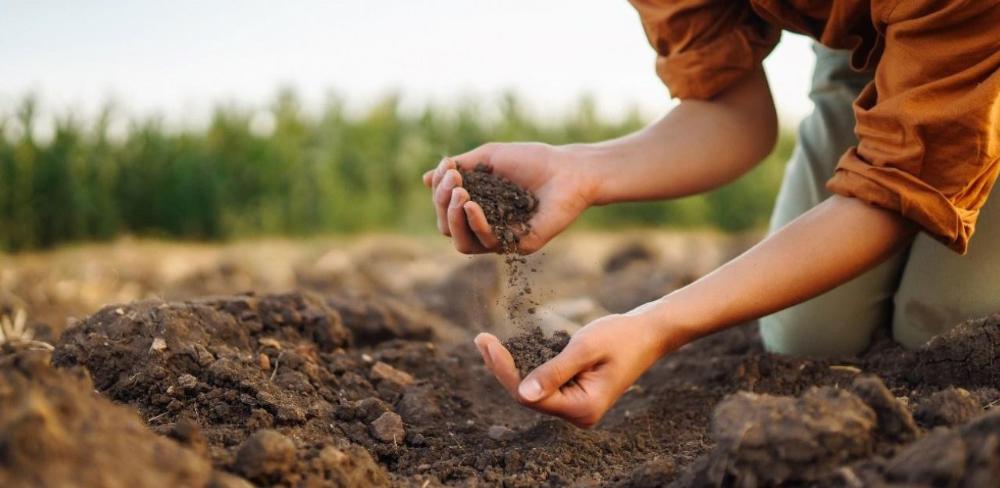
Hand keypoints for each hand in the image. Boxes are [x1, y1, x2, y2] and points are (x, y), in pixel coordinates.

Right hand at [422, 143, 595, 253]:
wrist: (569, 170)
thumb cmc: (532, 160)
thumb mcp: (489, 157)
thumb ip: (459, 168)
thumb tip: (426, 178)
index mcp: (478, 206)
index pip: (445, 209)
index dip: (439, 191)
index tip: (448, 167)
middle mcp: (487, 226)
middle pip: (448, 228)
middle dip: (442, 204)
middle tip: (453, 181)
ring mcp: (502, 238)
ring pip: (462, 243)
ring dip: (453, 218)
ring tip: (459, 194)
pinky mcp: (518, 246)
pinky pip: (487, 243)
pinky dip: (475, 224)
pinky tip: (471, 205)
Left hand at [473, 310, 676, 427]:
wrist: (648, 333)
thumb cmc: (621, 336)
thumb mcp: (585, 348)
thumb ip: (554, 371)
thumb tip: (522, 394)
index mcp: (582, 408)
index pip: (530, 396)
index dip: (504, 370)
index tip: (486, 342)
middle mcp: (578, 414)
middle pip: (527, 395)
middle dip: (502, 367)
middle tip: (481, 339)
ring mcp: (576, 406)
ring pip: (532, 389)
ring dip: (510, 366)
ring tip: (486, 342)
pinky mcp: (574, 393)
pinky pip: (543, 383)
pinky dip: (526, 365)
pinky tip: (508, 349)